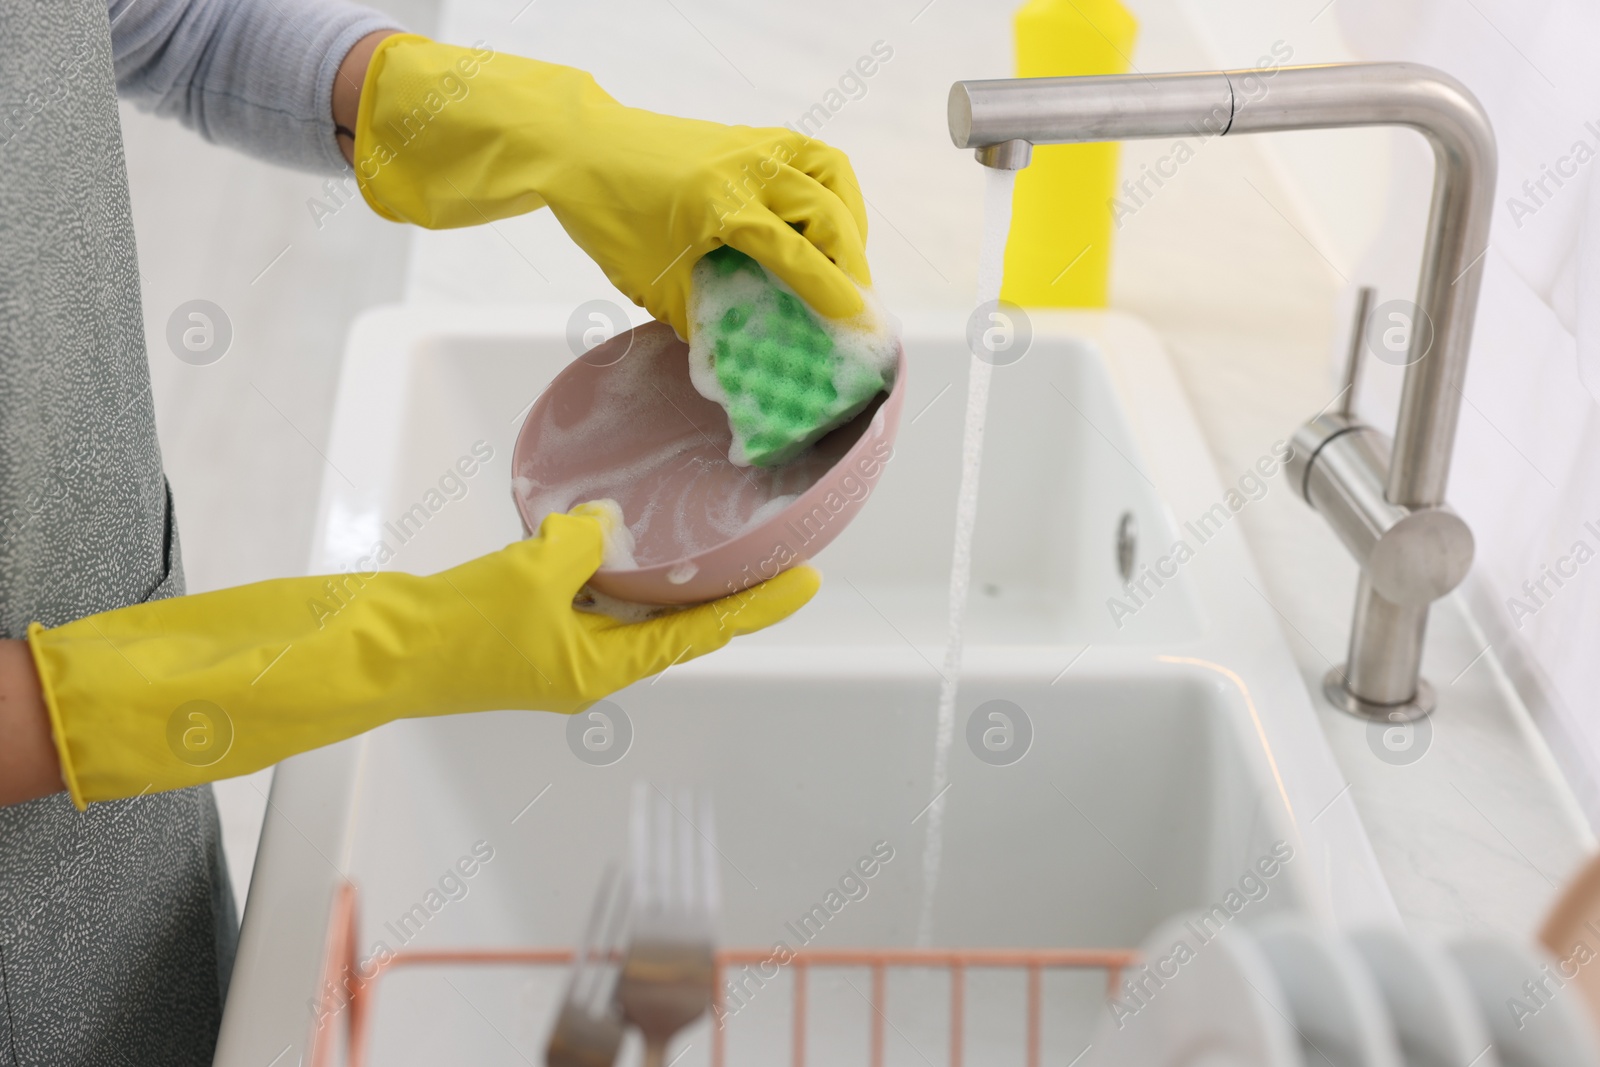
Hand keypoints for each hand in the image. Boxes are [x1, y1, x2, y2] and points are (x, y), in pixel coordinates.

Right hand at [27, 510, 817, 807]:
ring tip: (709, 538)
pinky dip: (611, 567)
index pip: (700, 633)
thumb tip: (607, 522)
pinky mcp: (527, 629)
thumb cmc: (454, 627)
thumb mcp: (532, 576)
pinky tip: (620, 533)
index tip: (808, 581)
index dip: (757, 605)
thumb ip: (582, 544)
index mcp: (602, 669)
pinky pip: (588, 594)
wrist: (377, 648)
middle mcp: (590, 667)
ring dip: (666, 578)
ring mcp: (558, 651)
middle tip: (769, 550)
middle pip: (674, 625)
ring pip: (631, 608)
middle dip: (720, 589)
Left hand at [350, 35, 869, 337]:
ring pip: (830, 174)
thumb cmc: (611, 217)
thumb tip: (742, 350)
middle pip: (827, 211)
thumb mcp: (655, 283)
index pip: (795, 253)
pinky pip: (810, 157)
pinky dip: (829, 189)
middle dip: (852, 259)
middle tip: (856, 300)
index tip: (857, 321)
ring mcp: (752, 145)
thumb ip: (703, 317)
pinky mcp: (751, 136)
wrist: (581, 149)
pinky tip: (824, 219)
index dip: (831, 291)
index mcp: (720, 207)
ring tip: (848, 257)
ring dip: (849, 217)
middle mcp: (746, 169)